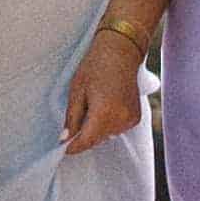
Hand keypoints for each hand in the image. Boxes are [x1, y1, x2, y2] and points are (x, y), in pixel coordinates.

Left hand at [61, 24, 150, 153]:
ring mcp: (130, 120)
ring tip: (93, 105)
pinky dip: (108, 124)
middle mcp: (120, 120)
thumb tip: (65, 139)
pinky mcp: (136, 118)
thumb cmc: (96, 66)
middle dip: (83, 136)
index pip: (86, 141)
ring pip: (106, 135)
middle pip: (96, 140)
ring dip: (96, 129)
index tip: (63, 148)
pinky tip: (105, 105)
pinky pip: (117, 129)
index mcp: (104, 113)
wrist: (121, 52)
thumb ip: (71, 118)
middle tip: (75, 120)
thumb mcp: (77, 91)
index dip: (73, 147)